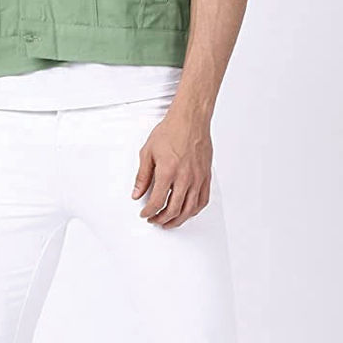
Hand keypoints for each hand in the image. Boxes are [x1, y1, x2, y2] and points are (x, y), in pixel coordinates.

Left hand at [131, 108, 212, 228]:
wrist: (190, 120)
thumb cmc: (171, 131)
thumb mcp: (148, 152)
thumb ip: (142, 176)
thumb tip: (136, 193)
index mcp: (168, 172)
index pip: (156, 201)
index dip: (148, 212)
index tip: (144, 214)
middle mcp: (185, 178)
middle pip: (174, 209)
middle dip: (161, 219)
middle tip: (154, 220)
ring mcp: (198, 178)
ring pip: (189, 209)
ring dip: (178, 219)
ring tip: (169, 222)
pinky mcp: (206, 176)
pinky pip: (202, 200)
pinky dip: (194, 210)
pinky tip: (187, 212)